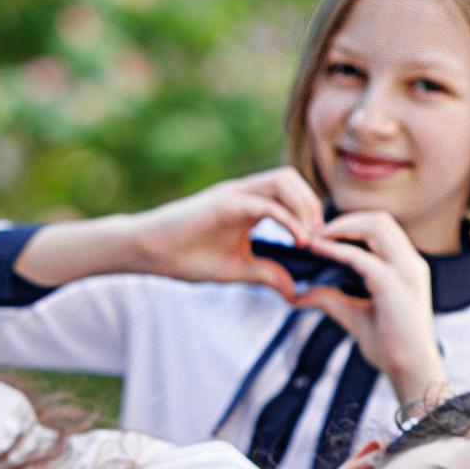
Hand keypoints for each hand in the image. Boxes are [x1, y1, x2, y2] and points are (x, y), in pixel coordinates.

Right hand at [18, 172, 326, 299]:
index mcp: (249, 204)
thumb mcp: (237, 269)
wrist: (147, 252)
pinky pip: (265, 203)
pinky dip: (288, 220)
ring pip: (283, 180)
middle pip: (291, 178)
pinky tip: (297, 242)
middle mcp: (244, 192)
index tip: (322, 246)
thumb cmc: (185, 257)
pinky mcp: (224, 203)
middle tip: (320, 239)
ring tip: (310, 238)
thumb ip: (267, 274)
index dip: (311, 214)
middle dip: (313, 205)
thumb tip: (296, 291)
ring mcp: (234, 194)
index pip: (291, 193)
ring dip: (304, 207)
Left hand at [301, 210, 444, 409]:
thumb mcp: (353, 315)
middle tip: (313, 228)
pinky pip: (361, 257)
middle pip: (379, 219)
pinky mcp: (393, 285)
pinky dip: (337, 249)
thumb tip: (299, 294)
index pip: (381, 229)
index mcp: (407, 267)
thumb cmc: (390, 347)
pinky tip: (317, 249)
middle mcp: (410, 263)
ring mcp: (406, 271)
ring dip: (342, 226)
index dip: (351, 225)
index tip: (321, 232)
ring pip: (375, 226)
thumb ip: (330, 299)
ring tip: (314, 235)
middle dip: (345, 219)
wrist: (411, 371)